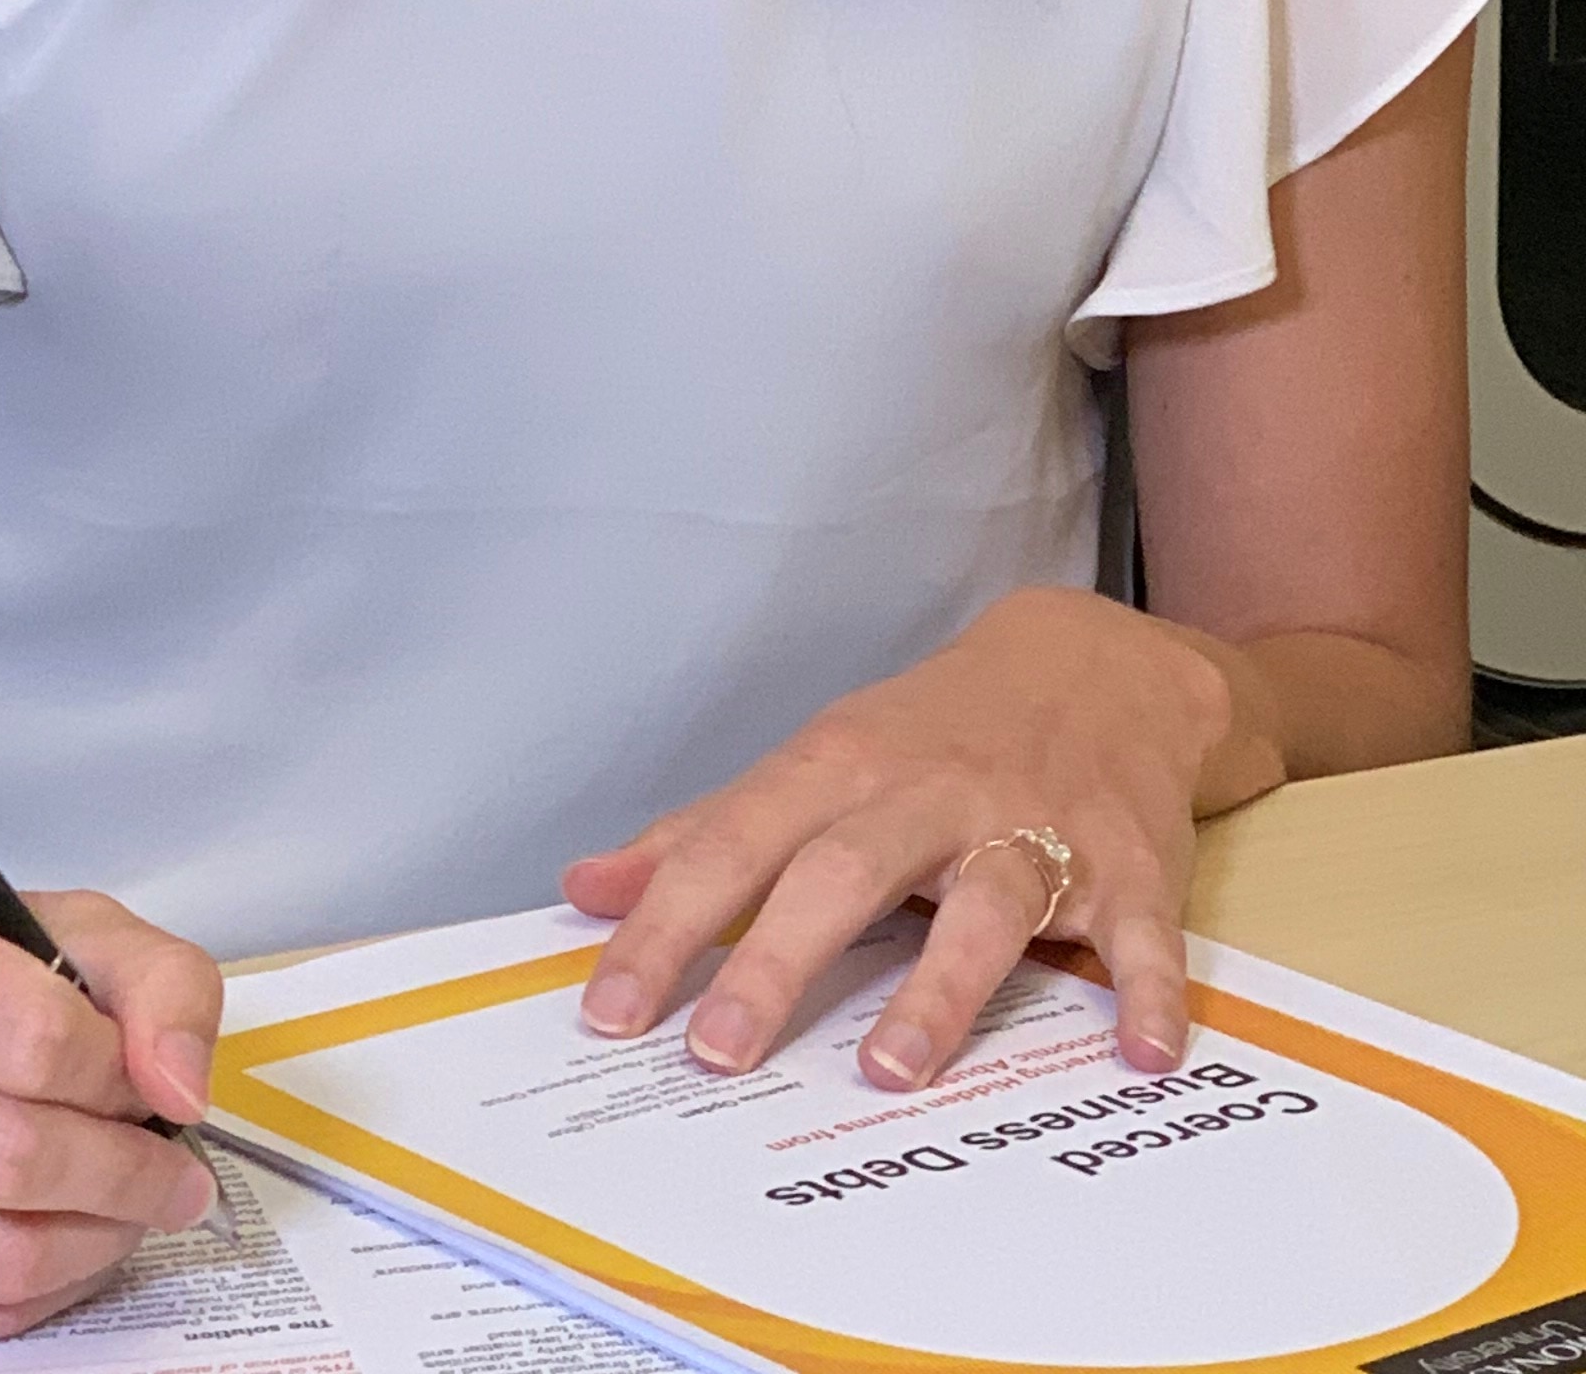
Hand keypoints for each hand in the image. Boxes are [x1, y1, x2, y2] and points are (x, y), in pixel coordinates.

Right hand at [0, 876, 223, 1335]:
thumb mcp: (72, 930)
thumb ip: (161, 985)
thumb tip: (180, 1089)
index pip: (33, 1039)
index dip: (119, 1079)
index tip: (146, 1091)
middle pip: (12, 1161)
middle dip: (124, 1180)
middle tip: (164, 1175)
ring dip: (90, 1247)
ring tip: (118, 1210)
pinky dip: (31, 1298)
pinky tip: (51, 1244)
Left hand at [563, 587, 1256, 1094]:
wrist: (1094, 662)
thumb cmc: (931, 732)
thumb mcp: (817, 761)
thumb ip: (705, 831)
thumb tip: (586, 889)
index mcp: (841, 768)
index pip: (735, 846)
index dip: (668, 923)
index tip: (611, 1007)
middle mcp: (930, 793)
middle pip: (842, 874)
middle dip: (774, 962)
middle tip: (716, 1052)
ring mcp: (1034, 828)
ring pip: (982, 905)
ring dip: (940, 988)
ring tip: (889, 1069)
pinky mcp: (1129, 867)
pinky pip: (1141, 933)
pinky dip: (1146, 992)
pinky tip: (1140, 1054)